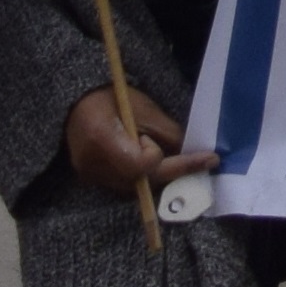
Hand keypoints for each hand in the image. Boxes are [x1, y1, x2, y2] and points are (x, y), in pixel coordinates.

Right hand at [64, 81, 210, 197]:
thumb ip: (167, 132)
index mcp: (102, 140)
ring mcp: (90, 176)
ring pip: (135, 187)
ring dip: (161, 176)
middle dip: (174, 170)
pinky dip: (145, 177)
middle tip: (206, 161)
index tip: (180, 147)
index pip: (139, 165)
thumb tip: (188, 151)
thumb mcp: (144, 108)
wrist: (79, 104)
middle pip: (141, 181)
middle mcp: (93, 165)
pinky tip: (161, 165)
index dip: (161, 158)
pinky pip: (125, 185)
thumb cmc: (113, 99)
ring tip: (186, 162)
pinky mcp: (91, 180)